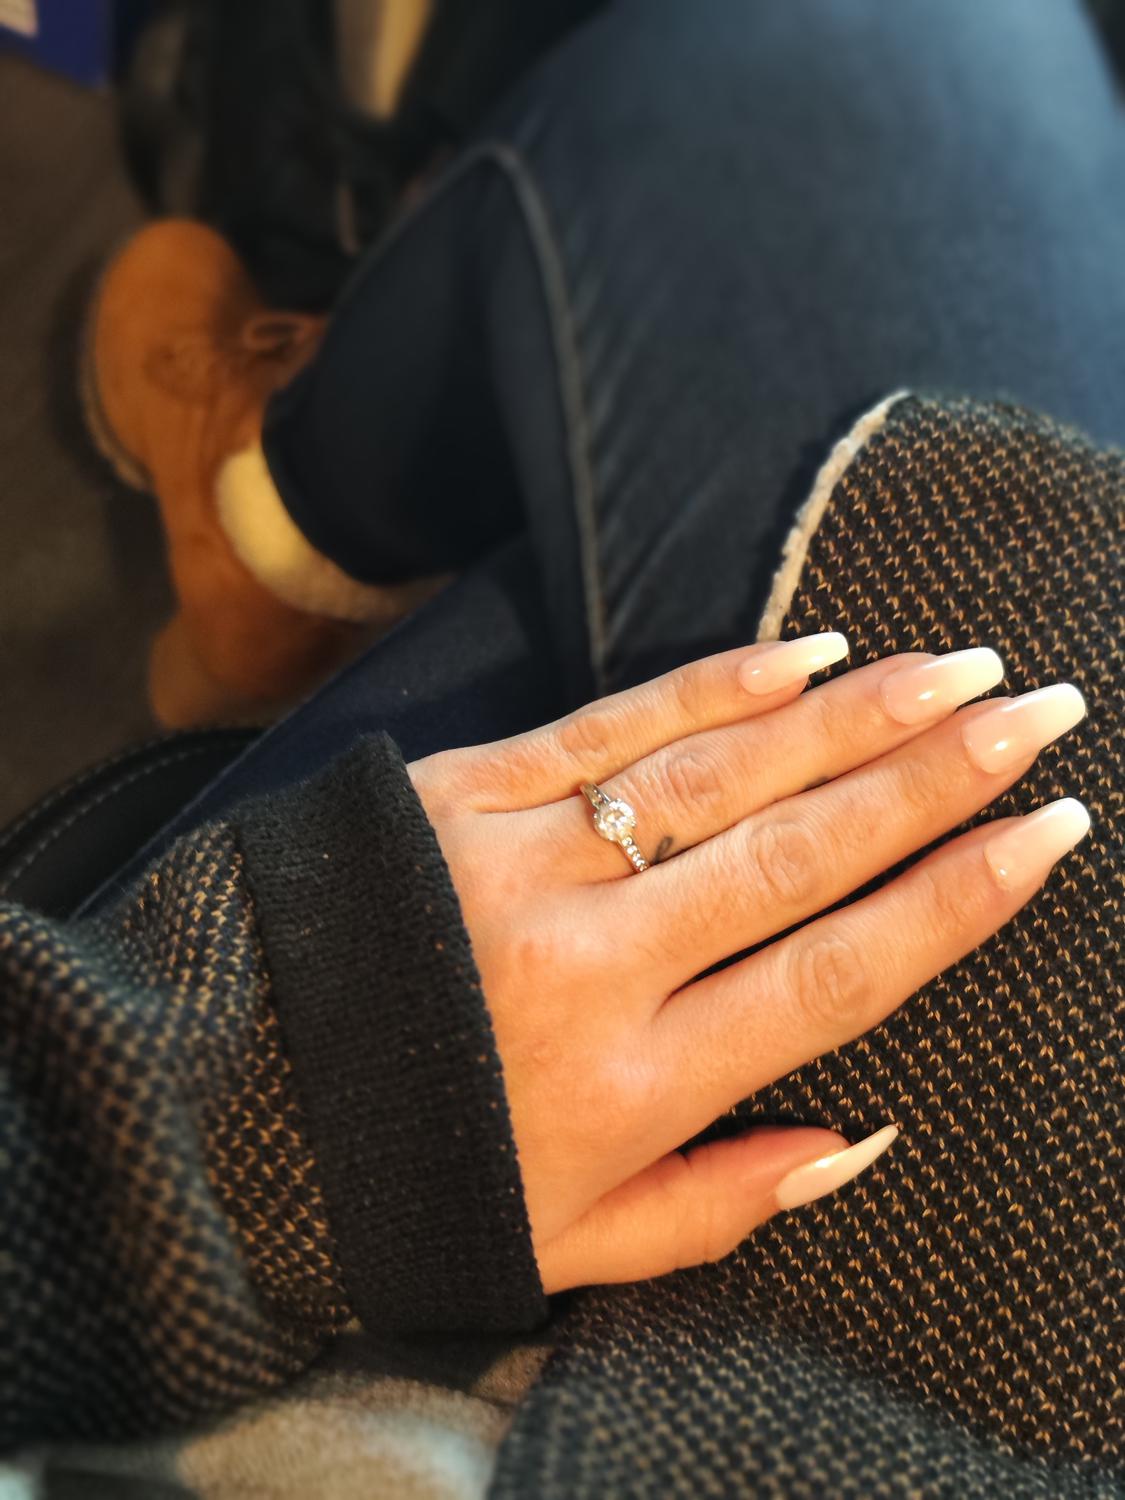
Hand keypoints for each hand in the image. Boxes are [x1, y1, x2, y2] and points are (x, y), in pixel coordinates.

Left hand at [408, 636, 1087, 1292]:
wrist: (217, 1099)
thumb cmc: (408, 1174)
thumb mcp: (568, 1242)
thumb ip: (721, 1201)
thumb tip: (860, 1140)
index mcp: (632, 1084)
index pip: (833, 975)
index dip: (952, 901)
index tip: (1044, 836)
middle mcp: (593, 966)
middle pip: (800, 855)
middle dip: (935, 780)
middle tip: (1039, 716)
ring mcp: (524, 865)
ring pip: (720, 777)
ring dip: (850, 718)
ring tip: (954, 674)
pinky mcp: (462, 794)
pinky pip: (608, 729)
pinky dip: (711, 688)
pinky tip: (802, 654)